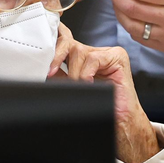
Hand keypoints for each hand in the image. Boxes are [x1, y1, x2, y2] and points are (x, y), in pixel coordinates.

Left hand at [48, 24, 158, 162]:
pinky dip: (87, 73)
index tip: (43, 60)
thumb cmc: (101, 105)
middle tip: (51, 72)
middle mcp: (95, 52)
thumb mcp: (73, 87)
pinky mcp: (118, 56)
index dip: (53, 47)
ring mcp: (107, 53)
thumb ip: (61, 75)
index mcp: (84, 59)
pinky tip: (89, 82)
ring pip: (80, 51)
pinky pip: (94, 58)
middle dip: (57, 57)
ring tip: (78, 85)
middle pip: (70, 43)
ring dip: (74, 72)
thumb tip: (44, 68)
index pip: (66, 43)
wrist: (120, 119)